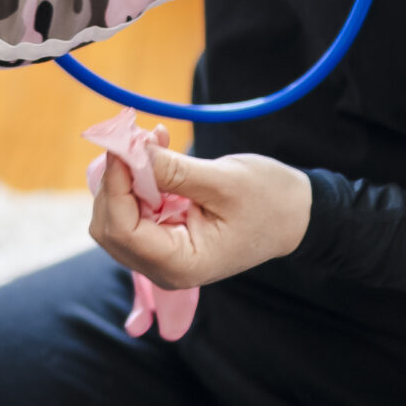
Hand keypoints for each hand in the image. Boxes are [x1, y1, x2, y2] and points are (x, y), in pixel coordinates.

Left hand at [89, 147, 311, 288]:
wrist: (296, 214)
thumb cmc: (270, 202)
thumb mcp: (224, 181)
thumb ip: (174, 172)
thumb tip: (130, 153)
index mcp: (181, 265)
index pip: (122, 230)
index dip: (115, 185)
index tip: (123, 144)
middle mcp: (164, 267)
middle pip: (109, 226)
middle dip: (116, 180)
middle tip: (136, 138)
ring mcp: (161, 254)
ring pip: (115, 214)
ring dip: (125, 175)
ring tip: (152, 140)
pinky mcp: (163, 235)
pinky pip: (133, 207)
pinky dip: (137, 178)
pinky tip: (156, 150)